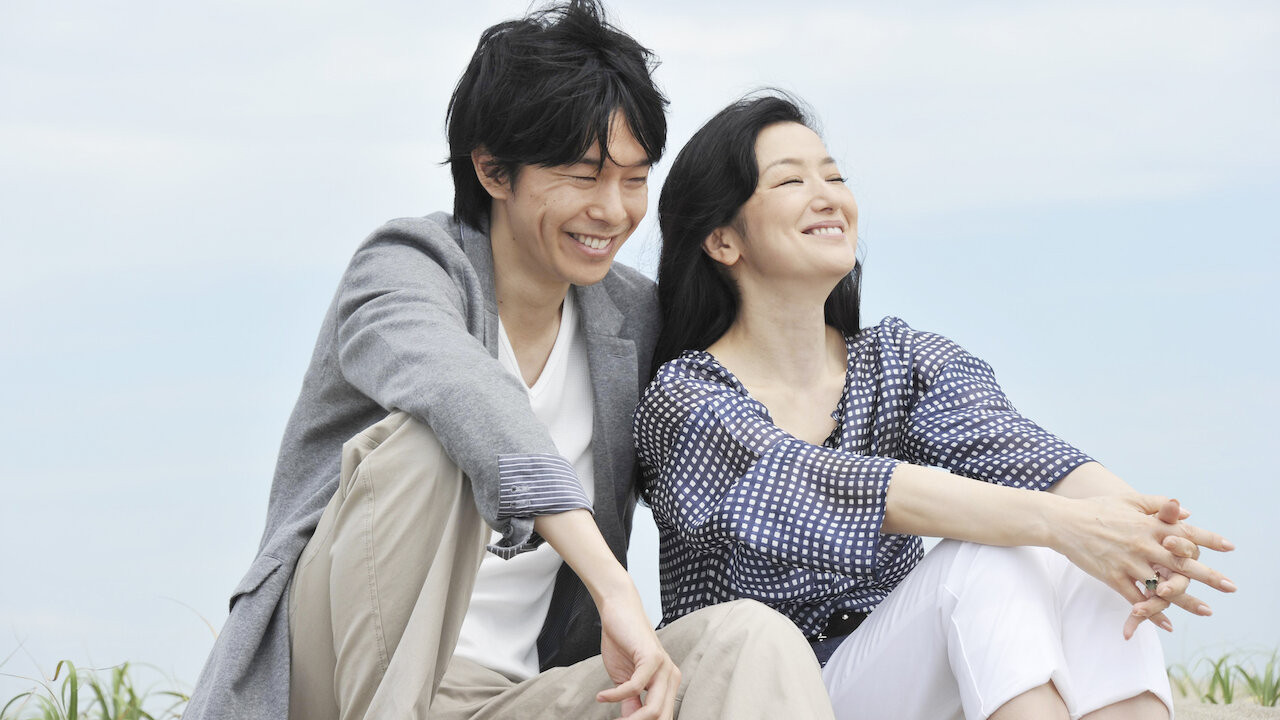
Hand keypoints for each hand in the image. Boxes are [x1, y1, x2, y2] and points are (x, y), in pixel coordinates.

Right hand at [594, 587, 680, 718]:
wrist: (618, 611)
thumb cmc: (622, 643)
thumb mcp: (625, 680)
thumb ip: (630, 702)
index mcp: (668, 684)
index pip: (663, 716)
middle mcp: (671, 677)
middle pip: (662, 717)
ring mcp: (664, 668)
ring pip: (653, 709)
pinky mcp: (652, 658)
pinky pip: (634, 688)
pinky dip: (615, 696)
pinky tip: (602, 696)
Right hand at [1052, 493, 1234, 636]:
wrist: (1062, 522)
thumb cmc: (1096, 509)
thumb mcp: (1128, 500)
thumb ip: (1157, 504)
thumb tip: (1187, 512)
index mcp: (1148, 525)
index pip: (1185, 532)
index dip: (1208, 539)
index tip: (1229, 547)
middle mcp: (1142, 544)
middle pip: (1181, 563)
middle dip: (1208, 576)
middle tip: (1230, 586)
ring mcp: (1128, 562)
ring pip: (1161, 585)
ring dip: (1185, 600)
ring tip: (1206, 611)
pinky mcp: (1112, 577)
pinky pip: (1136, 598)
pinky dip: (1151, 612)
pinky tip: (1167, 622)